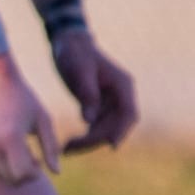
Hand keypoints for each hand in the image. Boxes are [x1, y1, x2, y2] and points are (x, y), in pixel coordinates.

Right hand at [0, 54, 58, 184]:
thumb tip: (56, 172)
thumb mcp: (43, 119)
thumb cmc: (23, 99)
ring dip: (9, 170)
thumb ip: (51, 147)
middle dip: (23, 173)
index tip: (39, 160)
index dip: (35, 173)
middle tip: (31, 157)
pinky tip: (3, 148)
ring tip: (17, 151)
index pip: (23, 175)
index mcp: (10, 138)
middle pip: (9, 179)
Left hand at [52, 30, 137, 153]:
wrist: (69, 45)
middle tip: (72, 148)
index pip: (129, 113)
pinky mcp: (99, 108)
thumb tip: (90, 121)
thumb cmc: (76, 55)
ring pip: (105, 130)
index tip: (111, 146)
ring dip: (88, 142)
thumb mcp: (80, 72)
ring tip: (65, 149)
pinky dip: (84, 137)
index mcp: (123, 85)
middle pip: (116, 126)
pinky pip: (96, 128)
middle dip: (96, 140)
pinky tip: (67, 145)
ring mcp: (111, 103)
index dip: (122, 131)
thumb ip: (87, 95)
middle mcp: (121, 96)